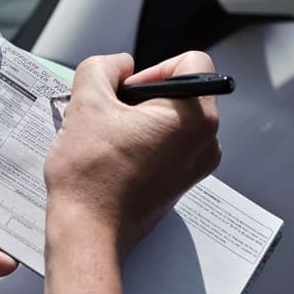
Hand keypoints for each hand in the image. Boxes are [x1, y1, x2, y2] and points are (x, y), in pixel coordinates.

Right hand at [41, 52, 220, 293]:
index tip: (126, 92)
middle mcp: (207, 141)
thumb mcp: (86, 102)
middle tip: (112, 115)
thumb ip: (102, 67)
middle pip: (181, 90)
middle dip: (143, 95)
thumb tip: (120, 64)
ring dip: (141, 118)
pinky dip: (144, 141)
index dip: (152, 68)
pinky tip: (116, 155)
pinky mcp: (182, 180)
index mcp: (195, 117)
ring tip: (110, 137)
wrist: (87, 231)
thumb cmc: (90, 176)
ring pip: (172, 117)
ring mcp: (197, 164)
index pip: (190, 62)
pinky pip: (169, 143)